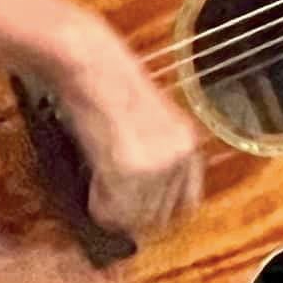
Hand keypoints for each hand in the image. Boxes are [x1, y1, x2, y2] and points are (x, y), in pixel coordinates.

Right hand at [48, 17, 206, 238]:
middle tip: (108, 192)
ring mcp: (158, 163)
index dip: (157, 209)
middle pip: (158, 217)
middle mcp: (181, 154)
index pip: (186, 203)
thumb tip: (143, 202)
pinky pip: (111, 211)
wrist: (94, 64)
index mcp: (189, 142)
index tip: (138, 210)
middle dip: (130, 210)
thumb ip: (156, 158)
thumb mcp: (151, 123)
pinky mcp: (130, 168)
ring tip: (99, 180)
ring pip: (133, 218)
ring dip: (112, 208)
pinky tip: (93, 177)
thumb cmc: (112, 86)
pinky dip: (97, 203)